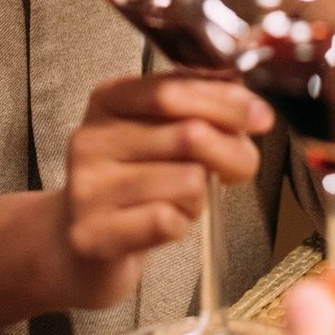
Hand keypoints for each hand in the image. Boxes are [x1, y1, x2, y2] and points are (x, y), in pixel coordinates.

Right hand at [56, 73, 273, 310]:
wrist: (76, 245)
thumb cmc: (128, 184)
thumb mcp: (154, 133)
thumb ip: (194, 112)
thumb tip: (250, 105)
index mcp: (109, 100)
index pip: (173, 89)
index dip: (224, 101)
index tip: (258, 116)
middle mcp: (92, 137)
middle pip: (187, 134)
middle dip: (229, 151)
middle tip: (235, 168)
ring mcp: (88, 186)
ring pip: (186, 180)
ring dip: (199, 196)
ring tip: (180, 200)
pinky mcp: (93, 234)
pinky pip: (168, 220)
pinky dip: (181, 224)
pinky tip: (166, 222)